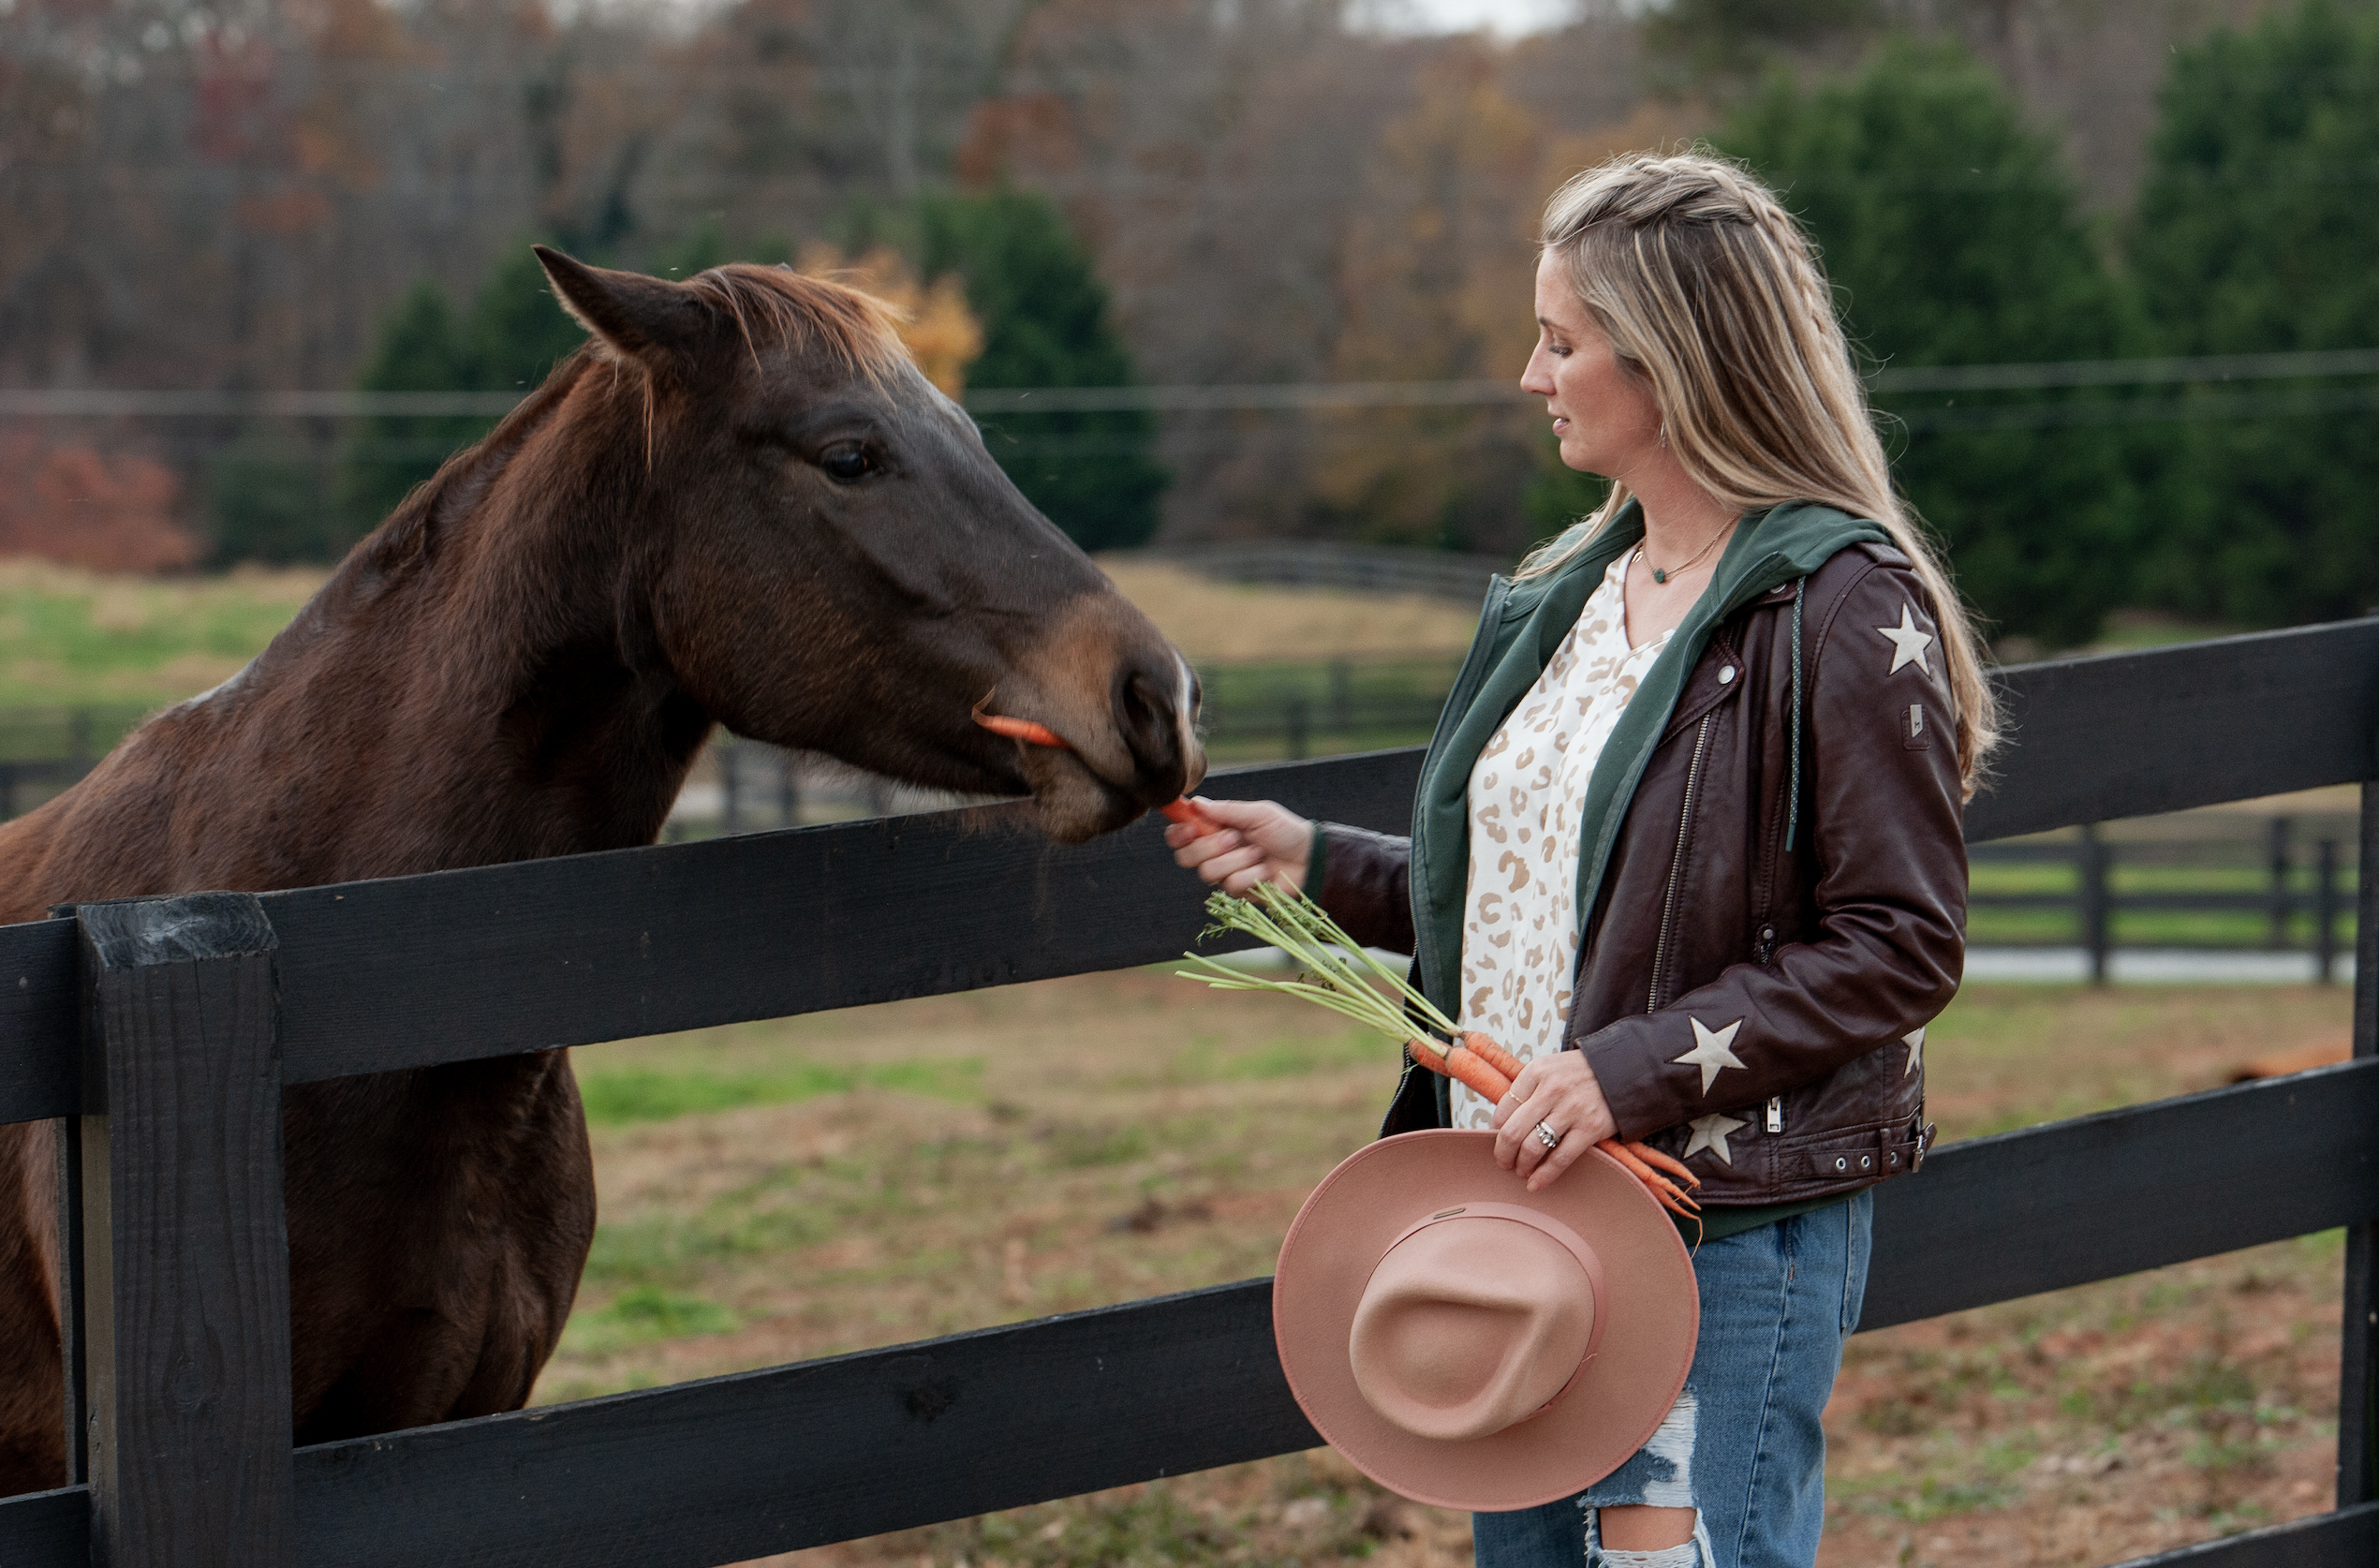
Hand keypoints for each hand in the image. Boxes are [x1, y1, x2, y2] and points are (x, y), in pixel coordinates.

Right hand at [1165, 797, 1313, 894]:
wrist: (1310, 858)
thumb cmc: (1285, 831)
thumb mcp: (1259, 814)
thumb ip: (1227, 810)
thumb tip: (1196, 803)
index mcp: (1215, 829)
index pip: (1180, 835)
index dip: (1178, 833)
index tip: (1191, 828)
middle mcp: (1215, 853)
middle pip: (1185, 857)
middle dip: (1209, 847)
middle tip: (1235, 838)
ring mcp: (1226, 874)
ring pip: (1209, 872)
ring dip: (1238, 860)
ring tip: (1259, 853)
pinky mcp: (1238, 892)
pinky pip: (1232, 884)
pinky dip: (1252, 874)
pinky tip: (1266, 870)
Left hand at [1490, 1050, 1617, 1191]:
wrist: (1625, 1071)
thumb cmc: (1580, 1073)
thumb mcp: (1550, 1068)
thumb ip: (1527, 1090)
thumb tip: (1501, 1124)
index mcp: (1537, 1072)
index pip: (1503, 1108)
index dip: (1495, 1131)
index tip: (1498, 1141)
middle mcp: (1552, 1089)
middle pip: (1513, 1131)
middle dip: (1502, 1153)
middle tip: (1503, 1163)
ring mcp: (1571, 1109)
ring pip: (1533, 1147)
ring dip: (1522, 1165)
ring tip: (1521, 1171)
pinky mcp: (1590, 1128)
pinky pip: (1560, 1159)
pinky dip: (1544, 1175)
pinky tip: (1535, 1183)